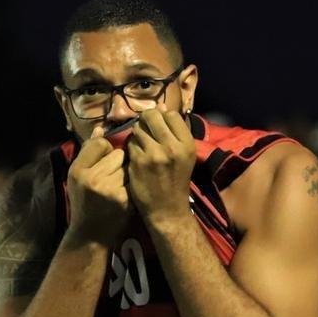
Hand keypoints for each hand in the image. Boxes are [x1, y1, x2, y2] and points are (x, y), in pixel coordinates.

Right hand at [67, 124, 129, 245]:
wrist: (91, 235)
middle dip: (118, 161)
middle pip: (118, 153)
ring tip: (119, 185)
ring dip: (127, 172)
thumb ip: (88, 152)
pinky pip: (135, 179)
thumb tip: (101, 128)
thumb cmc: (83, 202)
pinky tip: (127, 193)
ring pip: (129, 165)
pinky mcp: (126, 199)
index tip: (103, 161)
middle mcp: (93, 178)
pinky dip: (134, 184)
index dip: (106, 150)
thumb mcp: (77, 177)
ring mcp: (111, 189)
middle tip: (112, 176)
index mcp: (78, 170)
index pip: (101, 143)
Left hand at [126, 107, 196, 225]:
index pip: (171, 114)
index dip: (163, 117)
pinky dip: (132, 147)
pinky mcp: (138, 162)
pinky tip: (137, 156)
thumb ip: (174, 132)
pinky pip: (130, 143)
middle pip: (152, 116)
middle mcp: (172, 147)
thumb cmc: (176, 180)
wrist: (167, 209)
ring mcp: (153, 154)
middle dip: (146, 120)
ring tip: (143, 145)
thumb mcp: (184, 155)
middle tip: (146, 129)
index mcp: (187, 144)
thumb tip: (161, 106)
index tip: (160, 127)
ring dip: (138, 134)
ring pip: (138, 128)